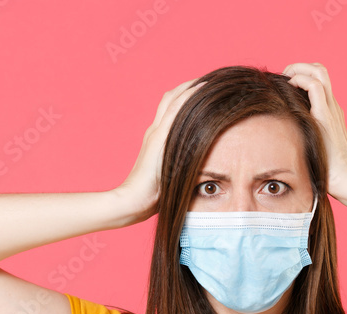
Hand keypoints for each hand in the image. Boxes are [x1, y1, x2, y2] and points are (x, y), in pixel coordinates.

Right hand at [116, 77, 206, 223]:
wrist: (134, 201)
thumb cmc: (154, 195)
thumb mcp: (171, 176)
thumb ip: (181, 166)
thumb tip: (201, 171)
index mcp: (157, 138)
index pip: (172, 108)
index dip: (187, 96)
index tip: (206, 91)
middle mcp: (155, 130)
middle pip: (172, 97)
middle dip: (191, 86)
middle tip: (212, 80)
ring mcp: (156, 132)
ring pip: (175, 98)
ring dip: (193, 86)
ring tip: (212, 79)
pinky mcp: (159, 137)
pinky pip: (177, 109)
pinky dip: (190, 96)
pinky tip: (204, 88)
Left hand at [281, 63, 346, 202]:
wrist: (346, 180)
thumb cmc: (327, 172)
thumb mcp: (311, 150)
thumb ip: (302, 139)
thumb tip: (280, 141)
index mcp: (330, 112)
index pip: (318, 81)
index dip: (301, 76)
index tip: (285, 88)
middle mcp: (332, 106)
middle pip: (320, 70)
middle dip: (299, 67)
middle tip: (284, 80)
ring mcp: (332, 109)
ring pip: (319, 71)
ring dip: (298, 69)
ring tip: (286, 81)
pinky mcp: (326, 115)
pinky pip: (314, 86)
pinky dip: (299, 80)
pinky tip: (289, 91)